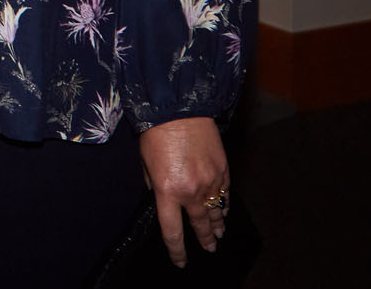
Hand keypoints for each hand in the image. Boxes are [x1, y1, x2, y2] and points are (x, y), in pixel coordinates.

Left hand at [139, 116, 229, 266]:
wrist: (180, 109)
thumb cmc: (156, 133)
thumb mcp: (145, 162)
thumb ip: (154, 184)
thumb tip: (161, 195)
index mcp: (167, 191)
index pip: (172, 231)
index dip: (177, 250)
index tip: (180, 260)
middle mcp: (191, 191)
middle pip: (200, 225)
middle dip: (204, 239)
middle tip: (208, 248)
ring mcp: (210, 182)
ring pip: (216, 212)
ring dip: (217, 225)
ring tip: (218, 235)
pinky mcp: (223, 170)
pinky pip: (225, 195)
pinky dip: (225, 205)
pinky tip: (223, 211)